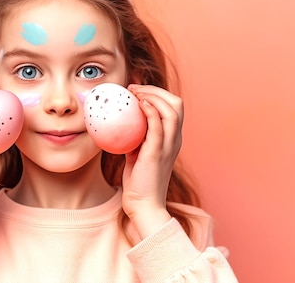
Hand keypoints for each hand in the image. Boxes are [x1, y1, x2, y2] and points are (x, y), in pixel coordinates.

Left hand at [122, 84, 182, 238]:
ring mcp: (169, 146)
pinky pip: (158, 126)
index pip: (174, 106)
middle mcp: (175, 140)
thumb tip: (118, 119)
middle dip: (156, 90)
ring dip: (152, 96)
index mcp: (173, 138)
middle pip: (177, 103)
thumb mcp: (137, 152)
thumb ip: (136, 136)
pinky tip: (138, 104)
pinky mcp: (158, 153)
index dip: (157, 93)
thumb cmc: (138, 180)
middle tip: (133, 89)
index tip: (135, 90)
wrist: (143, 204)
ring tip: (134, 94)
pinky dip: (150, 111)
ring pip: (171, 111)